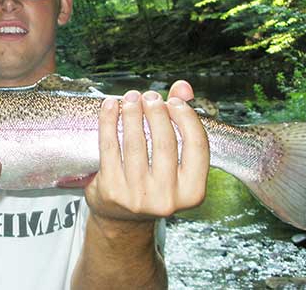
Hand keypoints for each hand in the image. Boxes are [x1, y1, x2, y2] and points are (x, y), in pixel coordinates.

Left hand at [84, 80, 209, 222]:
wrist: (121, 218)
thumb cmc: (153, 183)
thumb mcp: (174, 162)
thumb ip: (181, 122)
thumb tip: (183, 87)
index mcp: (192, 193)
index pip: (197, 145)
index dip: (186, 117)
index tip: (174, 101)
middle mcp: (167, 199)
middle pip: (165, 142)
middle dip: (156, 112)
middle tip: (149, 96)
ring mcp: (138, 197)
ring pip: (135, 143)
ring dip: (132, 113)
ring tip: (130, 97)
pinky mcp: (111, 190)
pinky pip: (109, 147)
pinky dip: (109, 121)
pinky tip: (110, 106)